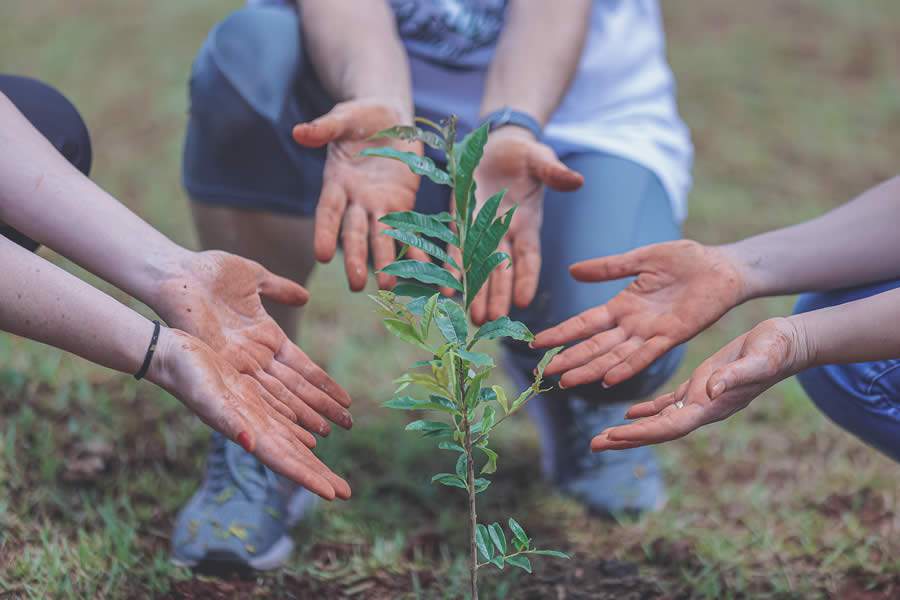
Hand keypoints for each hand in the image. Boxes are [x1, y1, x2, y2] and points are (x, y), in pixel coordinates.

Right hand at [149, 328, 350, 499]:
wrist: (172, 356)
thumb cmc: (186, 376)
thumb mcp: (207, 396)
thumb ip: (228, 421)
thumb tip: (250, 444)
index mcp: (247, 431)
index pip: (285, 460)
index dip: (308, 477)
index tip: (333, 494)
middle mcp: (254, 428)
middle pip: (293, 457)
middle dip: (318, 475)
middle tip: (347, 493)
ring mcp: (254, 414)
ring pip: (292, 440)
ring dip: (313, 459)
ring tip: (333, 475)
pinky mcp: (253, 398)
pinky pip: (285, 418)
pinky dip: (301, 432)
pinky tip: (313, 438)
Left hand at [155, 251, 351, 436]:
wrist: (175, 272)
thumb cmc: (209, 272)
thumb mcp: (253, 278)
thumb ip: (279, 289)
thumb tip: (305, 297)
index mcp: (266, 338)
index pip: (303, 369)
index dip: (325, 385)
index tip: (347, 401)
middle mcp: (255, 358)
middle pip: (295, 391)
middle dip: (321, 410)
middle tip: (347, 426)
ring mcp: (238, 366)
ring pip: (276, 400)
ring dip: (299, 421)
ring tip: (322, 441)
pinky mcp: (219, 368)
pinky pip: (247, 399)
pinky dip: (264, 418)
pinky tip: (281, 434)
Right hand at [292, 100, 427, 290]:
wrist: (388, 117)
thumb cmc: (360, 117)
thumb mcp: (343, 117)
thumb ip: (324, 128)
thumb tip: (299, 132)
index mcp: (337, 183)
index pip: (327, 212)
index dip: (324, 232)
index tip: (321, 255)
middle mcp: (356, 201)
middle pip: (354, 233)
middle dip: (355, 257)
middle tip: (356, 284)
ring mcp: (379, 206)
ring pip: (381, 238)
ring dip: (385, 262)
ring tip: (389, 287)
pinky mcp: (401, 205)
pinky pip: (409, 230)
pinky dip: (417, 250)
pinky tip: (427, 270)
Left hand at [457, 127, 582, 324]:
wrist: (497, 144)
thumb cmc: (525, 155)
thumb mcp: (541, 160)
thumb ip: (555, 174)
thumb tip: (577, 181)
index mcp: (527, 224)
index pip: (528, 256)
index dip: (526, 278)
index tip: (522, 301)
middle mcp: (504, 234)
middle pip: (501, 270)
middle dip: (497, 295)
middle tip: (492, 321)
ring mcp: (481, 231)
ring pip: (479, 267)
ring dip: (476, 292)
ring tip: (474, 318)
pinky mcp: (460, 222)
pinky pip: (455, 250)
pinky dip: (452, 270)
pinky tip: (447, 291)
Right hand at [534, 240, 746, 387]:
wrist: (721, 266)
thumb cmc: (685, 260)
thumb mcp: (641, 259)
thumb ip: (608, 268)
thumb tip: (572, 271)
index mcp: (622, 305)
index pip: (584, 323)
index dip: (561, 334)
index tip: (536, 342)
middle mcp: (632, 324)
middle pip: (594, 345)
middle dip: (569, 358)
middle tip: (544, 372)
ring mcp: (650, 332)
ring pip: (613, 356)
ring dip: (590, 369)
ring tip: (567, 382)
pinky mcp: (672, 336)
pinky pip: (646, 355)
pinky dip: (627, 367)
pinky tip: (608, 380)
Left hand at [591, 317, 810, 450]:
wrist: (788, 343)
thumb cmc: (776, 349)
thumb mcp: (758, 358)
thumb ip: (737, 376)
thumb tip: (711, 390)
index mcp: (711, 406)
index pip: (669, 426)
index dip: (642, 433)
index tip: (614, 437)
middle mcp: (703, 408)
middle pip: (657, 430)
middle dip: (626, 438)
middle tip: (593, 445)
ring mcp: (701, 400)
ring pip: (658, 419)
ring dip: (630, 429)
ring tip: (601, 437)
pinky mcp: (700, 386)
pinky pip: (668, 404)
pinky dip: (647, 410)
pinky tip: (628, 413)